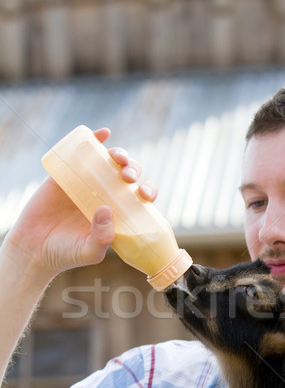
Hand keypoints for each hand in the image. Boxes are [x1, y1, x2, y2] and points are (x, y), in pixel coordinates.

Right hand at [4, 128, 157, 279]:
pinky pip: (81, 154)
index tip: (145, 195)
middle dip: (133, 170)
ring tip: (117, 159)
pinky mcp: (66, 175)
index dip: (147, 191)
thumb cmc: (67, 254)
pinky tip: (102, 133)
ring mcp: (86, 183)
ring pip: (109, 162)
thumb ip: (102, 238)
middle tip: (128, 177)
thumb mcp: (90, 252)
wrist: (34, 249)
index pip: (139, 197)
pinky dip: (94, 140)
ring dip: (119, 155)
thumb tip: (107, 209)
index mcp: (118, 213)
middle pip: (127, 176)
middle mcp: (105, 195)